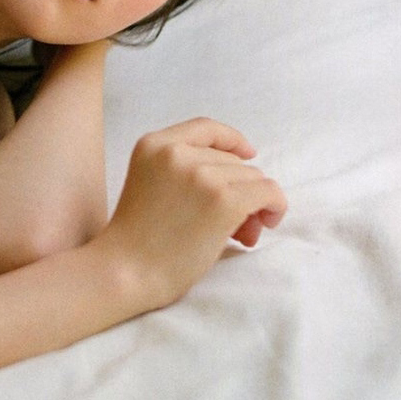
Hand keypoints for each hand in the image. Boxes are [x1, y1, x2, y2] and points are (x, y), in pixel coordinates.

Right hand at [97, 118, 286, 310]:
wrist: (126, 272)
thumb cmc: (138, 239)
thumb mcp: (152, 184)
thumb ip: (187, 169)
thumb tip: (247, 182)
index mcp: (153, 144)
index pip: (206, 127)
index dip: (232, 140)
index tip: (247, 154)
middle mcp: (177, 153)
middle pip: (233, 160)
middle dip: (240, 188)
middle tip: (236, 226)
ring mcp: (201, 175)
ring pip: (253, 177)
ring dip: (254, 204)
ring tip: (240, 235)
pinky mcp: (223, 200)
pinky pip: (269, 192)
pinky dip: (274, 207)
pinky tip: (266, 224)